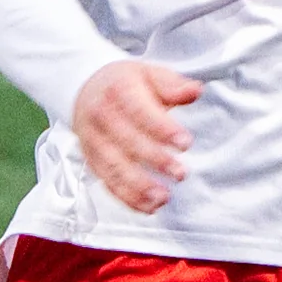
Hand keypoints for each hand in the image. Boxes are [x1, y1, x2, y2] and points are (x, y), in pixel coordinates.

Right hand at [73, 59, 201, 213]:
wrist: (85, 88)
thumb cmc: (124, 84)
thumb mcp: (149, 74)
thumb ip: (174, 85)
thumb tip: (195, 90)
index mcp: (118, 91)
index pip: (140, 112)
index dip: (163, 129)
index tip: (185, 143)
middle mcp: (101, 116)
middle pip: (127, 142)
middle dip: (155, 160)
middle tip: (181, 173)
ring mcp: (93, 141)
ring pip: (114, 167)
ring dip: (139, 186)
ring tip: (164, 198)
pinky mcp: (92, 160)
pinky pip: (108, 182)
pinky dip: (128, 198)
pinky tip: (149, 207)